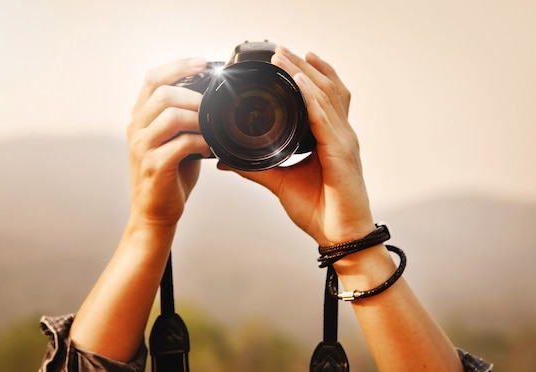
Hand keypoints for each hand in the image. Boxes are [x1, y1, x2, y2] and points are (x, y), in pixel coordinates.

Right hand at [126, 57, 209, 227]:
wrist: (155, 213)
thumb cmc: (169, 176)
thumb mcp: (174, 140)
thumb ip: (185, 119)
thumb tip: (213, 99)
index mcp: (140, 118)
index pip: (153, 78)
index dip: (178, 66)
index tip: (202, 63)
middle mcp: (136, 129)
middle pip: (163, 93)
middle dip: (194, 95)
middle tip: (213, 107)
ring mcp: (142, 147)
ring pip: (171, 115)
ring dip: (199, 118)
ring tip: (212, 129)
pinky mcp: (154, 166)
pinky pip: (181, 143)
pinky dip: (202, 142)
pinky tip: (211, 148)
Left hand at [219, 46, 374, 245]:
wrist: (339, 238)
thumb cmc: (321, 211)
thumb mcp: (281, 183)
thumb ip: (256, 168)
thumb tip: (228, 160)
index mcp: (330, 139)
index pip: (322, 98)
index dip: (308, 76)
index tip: (286, 61)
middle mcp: (340, 135)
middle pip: (325, 89)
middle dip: (302, 67)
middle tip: (281, 50)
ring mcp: (344, 142)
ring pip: (325, 96)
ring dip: (303, 74)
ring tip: (284, 58)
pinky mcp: (342, 153)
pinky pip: (325, 119)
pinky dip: (312, 98)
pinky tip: (299, 83)